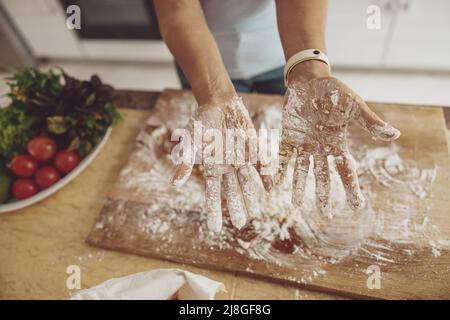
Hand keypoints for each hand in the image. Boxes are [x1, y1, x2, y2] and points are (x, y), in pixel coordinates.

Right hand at [171, 96, 267, 231]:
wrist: (219, 104)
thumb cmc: (202, 122)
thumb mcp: (191, 140)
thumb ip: (185, 161)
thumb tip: (174, 183)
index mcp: (212, 168)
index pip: (212, 193)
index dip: (213, 210)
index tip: (214, 229)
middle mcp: (227, 168)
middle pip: (232, 191)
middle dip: (236, 206)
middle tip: (241, 224)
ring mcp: (241, 160)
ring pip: (247, 182)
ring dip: (251, 196)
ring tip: (256, 213)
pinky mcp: (253, 150)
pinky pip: (260, 165)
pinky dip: (265, 176)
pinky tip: (271, 188)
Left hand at [276, 74, 400, 216]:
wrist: (309, 79)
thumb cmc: (334, 91)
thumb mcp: (353, 106)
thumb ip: (369, 121)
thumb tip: (395, 134)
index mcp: (337, 143)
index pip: (346, 170)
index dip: (352, 188)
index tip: (357, 206)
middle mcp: (320, 148)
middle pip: (324, 176)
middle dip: (325, 194)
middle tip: (326, 215)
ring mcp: (303, 144)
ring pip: (302, 171)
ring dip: (299, 187)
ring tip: (296, 205)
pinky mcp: (287, 137)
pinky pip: (283, 157)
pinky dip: (279, 170)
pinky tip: (274, 184)